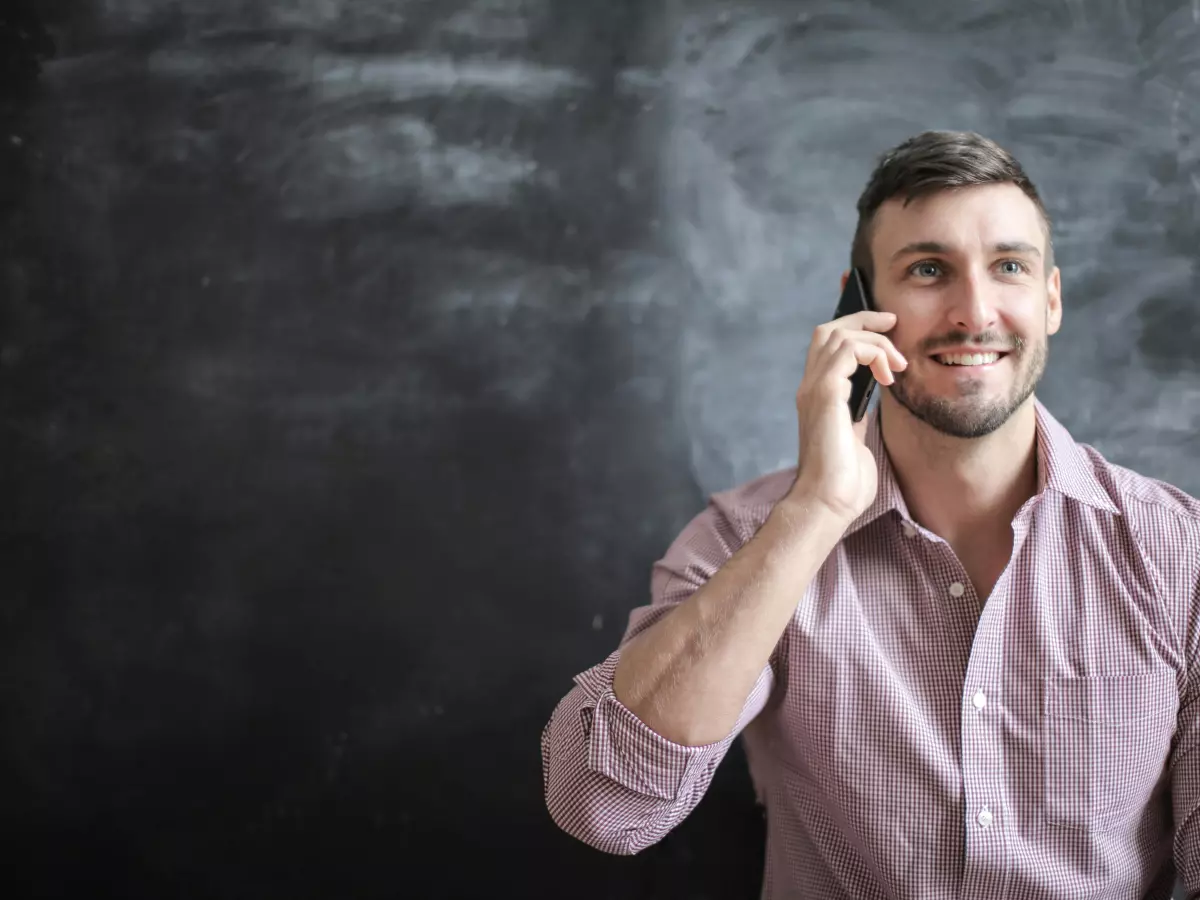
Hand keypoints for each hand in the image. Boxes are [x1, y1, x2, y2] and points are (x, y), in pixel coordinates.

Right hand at [788, 309, 906, 522]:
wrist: (826, 503)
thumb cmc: (842, 483)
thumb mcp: (855, 439)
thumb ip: (857, 415)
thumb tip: (873, 400)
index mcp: (817, 397)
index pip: (828, 347)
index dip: (856, 330)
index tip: (888, 333)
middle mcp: (810, 388)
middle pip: (828, 330)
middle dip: (864, 319)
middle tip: (894, 324)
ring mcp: (814, 389)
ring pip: (838, 334)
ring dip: (875, 340)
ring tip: (897, 363)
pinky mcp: (825, 394)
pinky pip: (848, 350)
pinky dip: (873, 353)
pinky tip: (889, 376)